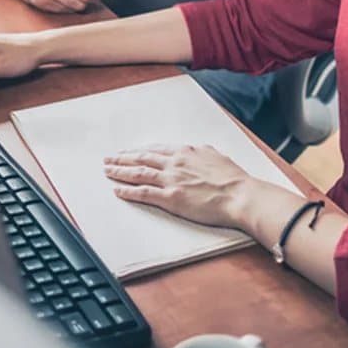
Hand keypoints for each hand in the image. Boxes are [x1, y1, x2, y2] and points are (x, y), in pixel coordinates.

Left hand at [103, 143, 255, 227]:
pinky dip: (128, 191)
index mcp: (185, 151)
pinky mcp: (171, 198)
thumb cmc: (232, 178)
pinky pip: (144, 192)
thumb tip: (195, 150)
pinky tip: (118, 190)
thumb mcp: (214, 155)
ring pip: (138, 173)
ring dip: (120, 172)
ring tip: (107, 171)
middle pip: (141, 158)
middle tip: (108, 159)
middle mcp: (174, 163)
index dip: (138, 151)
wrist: (240, 195)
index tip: (128, 152)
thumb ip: (199, 152)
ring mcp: (171, 180)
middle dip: (122, 159)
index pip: (154, 149)